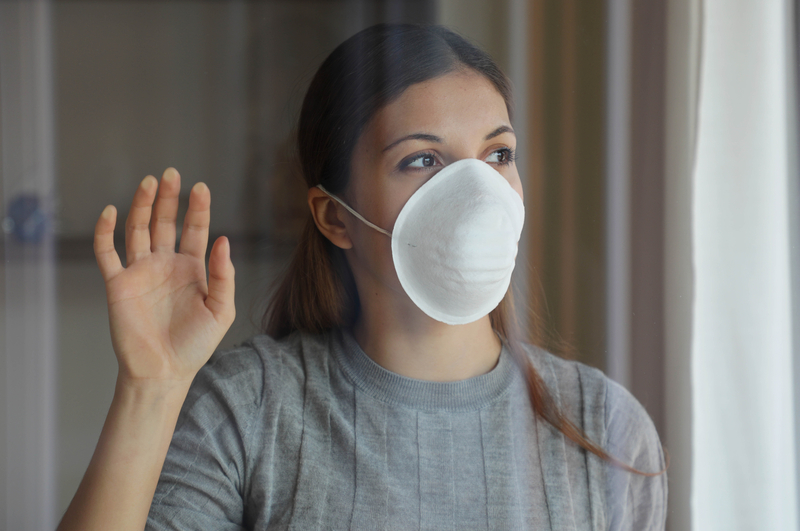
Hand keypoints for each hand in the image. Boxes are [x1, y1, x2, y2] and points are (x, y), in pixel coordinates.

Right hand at [94, 168, 234, 385]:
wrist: (163, 372)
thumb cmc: (195, 345)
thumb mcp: (221, 310)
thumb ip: (224, 276)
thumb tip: (223, 239)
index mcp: (193, 269)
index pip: (195, 230)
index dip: (198, 208)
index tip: (201, 187)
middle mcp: (166, 265)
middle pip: (165, 222)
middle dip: (169, 198)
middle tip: (172, 174)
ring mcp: (141, 272)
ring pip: (138, 230)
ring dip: (142, 205)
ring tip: (149, 182)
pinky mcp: (118, 284)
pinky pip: (108, 253)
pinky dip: (106, 231)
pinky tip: (112, 211)